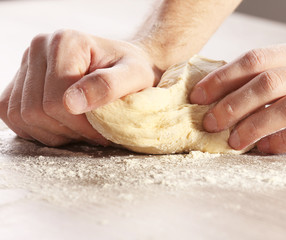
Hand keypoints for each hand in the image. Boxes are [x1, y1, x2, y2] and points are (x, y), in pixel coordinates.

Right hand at [0, 29, 159, 145]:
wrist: (124, 64)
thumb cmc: (133, 69)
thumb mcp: (134, 76)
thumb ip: (108, 86)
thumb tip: (72, 104)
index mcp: (66, 42)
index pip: (56, 100)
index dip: (80, 125)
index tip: (102, 132)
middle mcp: (39, 48)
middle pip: (35, 111)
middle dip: (67, 130)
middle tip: (93, 132)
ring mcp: (26, 64)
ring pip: (21, 117)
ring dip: (53, 133)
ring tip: (80, 129)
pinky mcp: (21, 81)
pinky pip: (12, 116)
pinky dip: (37, 130)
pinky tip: (63, 126)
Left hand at [190, 37, 285, 153]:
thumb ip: (277, 73)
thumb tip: (228, 92)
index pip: (256, 59)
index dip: (223, 78)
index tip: (199, 96)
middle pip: (269, 83)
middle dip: (233, 104)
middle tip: (210, 123)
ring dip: (255, 126)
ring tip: (234, 142)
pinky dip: (285, 141)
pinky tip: (267, 149)